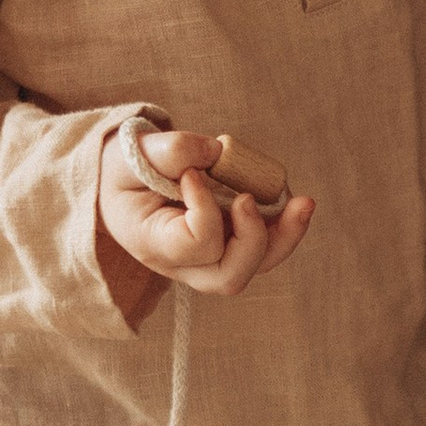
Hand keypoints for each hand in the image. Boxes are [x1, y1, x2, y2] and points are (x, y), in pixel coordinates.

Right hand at [98, 127, 317, 301]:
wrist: (122, 184)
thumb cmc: (124, 169)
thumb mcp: (132, 153)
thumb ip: (169, 150)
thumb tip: (217, 153)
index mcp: (152, 244)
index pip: (193, 244)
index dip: (204, 208)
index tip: (193, 174)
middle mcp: (182, 264)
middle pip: (229, 275)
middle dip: (254, 239)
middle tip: (249, 198)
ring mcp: (208, 260)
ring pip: (254, 266)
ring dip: (284, 236)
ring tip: (303, 203)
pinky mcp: (228, 245)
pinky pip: (264, 248)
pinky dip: (283, 227)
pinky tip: (296, 202)